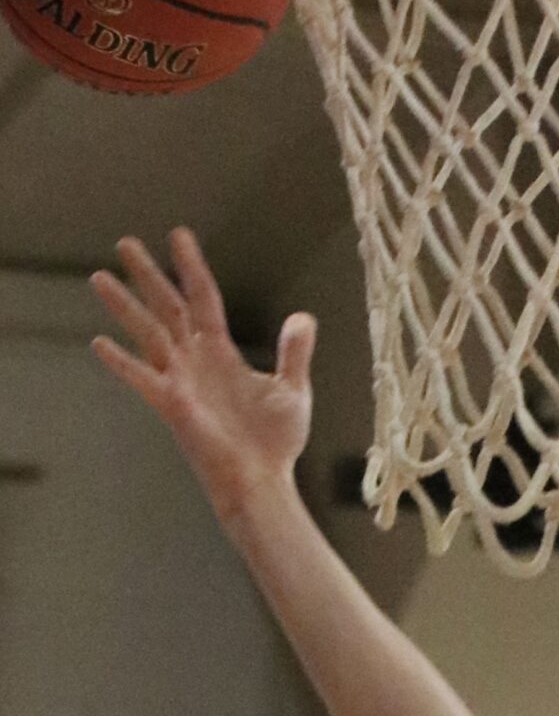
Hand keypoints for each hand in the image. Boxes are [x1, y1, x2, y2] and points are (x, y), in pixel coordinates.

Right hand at [91, 229, 314, 518]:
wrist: (263, 481)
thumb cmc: (275, 442)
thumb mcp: (292, 389)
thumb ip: (293, 353)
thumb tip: (302, 318)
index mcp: (219, 351)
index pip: (202, 297)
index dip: (191, 266)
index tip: (178, 235)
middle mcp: (194, 359)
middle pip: (167, 306)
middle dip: (147, 274)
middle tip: (125, 242)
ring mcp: (181, 380)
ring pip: (148, 332)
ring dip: (124, 306)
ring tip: (99, 277)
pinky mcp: (174, 405)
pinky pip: (143, 378)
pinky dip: (123, 363)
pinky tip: (99, 343)